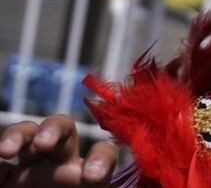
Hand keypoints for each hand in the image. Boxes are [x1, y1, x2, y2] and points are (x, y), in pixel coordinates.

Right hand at [0, 116, 117, 186]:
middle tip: (45, 143)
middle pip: (64, 129)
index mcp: (89, 173)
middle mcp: (61, 164)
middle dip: (54, 129)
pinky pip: (0, 166)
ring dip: (18, 135)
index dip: (100, 159)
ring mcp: (31, 169)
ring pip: (27, 134)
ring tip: (8, 151)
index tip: (92, 178)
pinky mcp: (5, 180)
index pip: (102, 153)